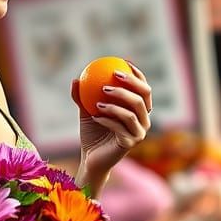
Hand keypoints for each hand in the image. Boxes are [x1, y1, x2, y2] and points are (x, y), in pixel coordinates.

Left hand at [71, 62, 152, 178]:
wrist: (92, 158)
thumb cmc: (92, 133)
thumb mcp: (86, 111)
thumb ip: (82, 96)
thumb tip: (76, 78)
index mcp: (139, 110)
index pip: (143, 88)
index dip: (137, 74)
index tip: (122, 62)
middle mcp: (144, 120)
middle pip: (144, 96)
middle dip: (131, 82)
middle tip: (114, 74)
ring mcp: (140, 133)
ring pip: (133, 111)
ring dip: (116, 101)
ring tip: (99, 97)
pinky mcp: (131, 143)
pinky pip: (120, 126)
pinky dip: (107, 119)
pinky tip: (95, 114)